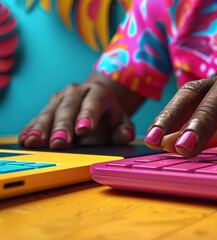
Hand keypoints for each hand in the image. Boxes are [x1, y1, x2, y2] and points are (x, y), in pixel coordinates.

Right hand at [19, 73, 141, 148]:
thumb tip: (124, 136)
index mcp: (98, 92)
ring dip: (42, 128)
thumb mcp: (121, 121)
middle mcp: (76, 91)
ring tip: (36, 142)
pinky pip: (37, 119)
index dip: (88, 116)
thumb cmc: (108, 115)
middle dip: (63, 127)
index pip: (93, 103)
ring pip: (49, 113)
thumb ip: (124, 129)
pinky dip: (30, 129)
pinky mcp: (46, 108)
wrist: (95, 100)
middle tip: (60, 143)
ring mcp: (59, 98)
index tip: (84, 131)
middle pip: (68, 109)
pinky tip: (25, 140)